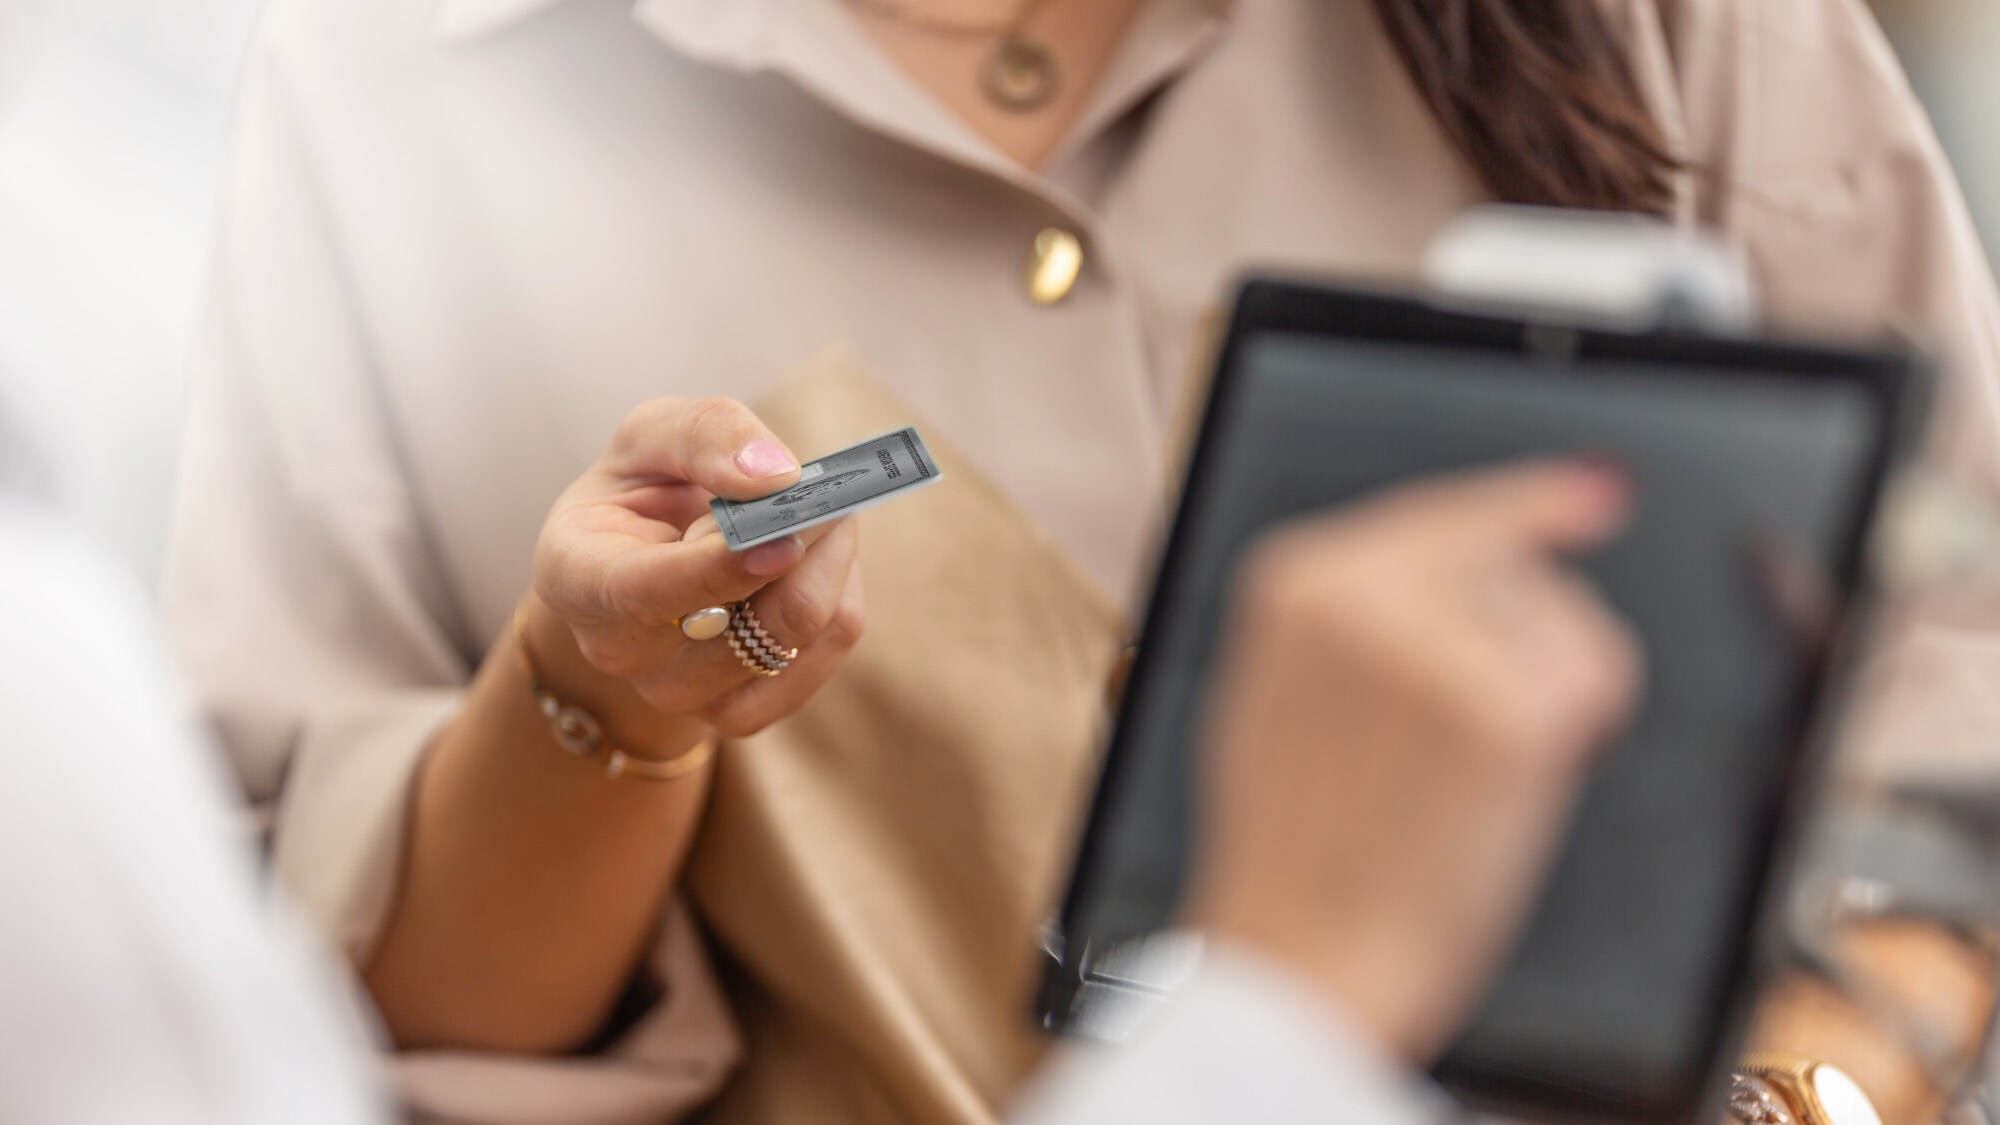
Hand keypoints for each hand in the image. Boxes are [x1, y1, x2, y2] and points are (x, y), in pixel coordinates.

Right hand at [528, 397, 865, 745]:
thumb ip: (702, 435)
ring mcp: (679, 693)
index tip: (783, 537)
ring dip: (829, 563)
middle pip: (743, 625)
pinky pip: (824, 654)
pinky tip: (818, 561)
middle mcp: (620, 652)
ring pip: (795, 637)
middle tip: (825, 490)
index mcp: (577, 578)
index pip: (642, 593)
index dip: (718, 569)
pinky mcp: (738, 711)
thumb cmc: (644, 489)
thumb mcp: (651, 435)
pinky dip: (839, 596)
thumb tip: (774, 475)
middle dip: (803, 545)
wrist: (647, 556)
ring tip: (819, 515)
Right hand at [1189, 461, 1640, 1061]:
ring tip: (1471, 777)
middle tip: (1469, 744)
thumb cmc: (1294, 855)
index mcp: (1294, 579)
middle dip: (1526, 641)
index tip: (1594, 493)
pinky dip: (1586, 727)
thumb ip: (1362, 612)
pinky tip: (1525, 781)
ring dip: (1551, 686)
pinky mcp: (1507, 710)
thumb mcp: (1280, 697)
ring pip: (1561, 616)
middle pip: (1515, 566)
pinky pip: (1595, 673)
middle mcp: (1361, 592)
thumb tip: (1504, 536)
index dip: (1527, 503)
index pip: (1439, 511)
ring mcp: (1433, 646)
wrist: (1300, 957)